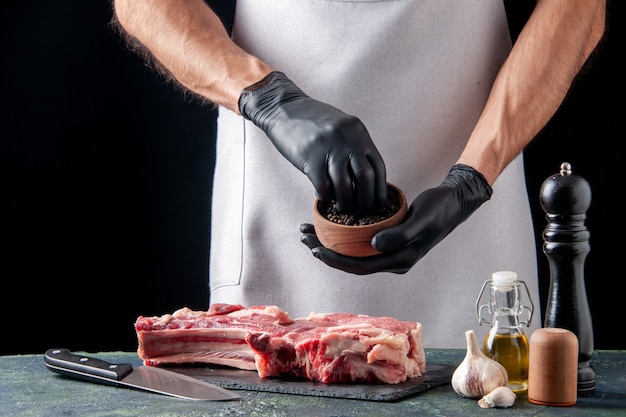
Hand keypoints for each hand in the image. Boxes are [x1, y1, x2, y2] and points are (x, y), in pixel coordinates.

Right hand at [239, 71, 386, 213]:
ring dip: (346, 204)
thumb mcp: (341, 128)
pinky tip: (323, 198)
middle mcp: (348, 139)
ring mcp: (329, 148)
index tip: (378, 206)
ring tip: (342, 209)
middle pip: (366, 179)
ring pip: (345, 187)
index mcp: (358, 133)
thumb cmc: (312, 121)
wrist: (283, 107)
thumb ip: (354, 147)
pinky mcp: (310, 157)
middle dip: (366, 201)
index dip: (380, 191)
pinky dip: (326, 197)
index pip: (378, 168)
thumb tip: (365, 179)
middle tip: (361, 213)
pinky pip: (323, 187)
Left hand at [300, 164, 492, 273]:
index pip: (360, 267)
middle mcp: (391, 261)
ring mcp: (389, 252)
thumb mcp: (422, 220)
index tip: (315, 248)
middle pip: (351, 263)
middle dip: (324, 251)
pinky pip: (359, 244)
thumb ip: (400, 234)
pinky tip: (329, 225)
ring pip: (353, 254)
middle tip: (303, 235)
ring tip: (308, 231)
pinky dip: (342, 236)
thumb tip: (374, 246)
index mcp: (399, 261)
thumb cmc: (438, 211)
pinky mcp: (387, 241)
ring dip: (329, 244)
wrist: (453, 203)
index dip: (335, 260)